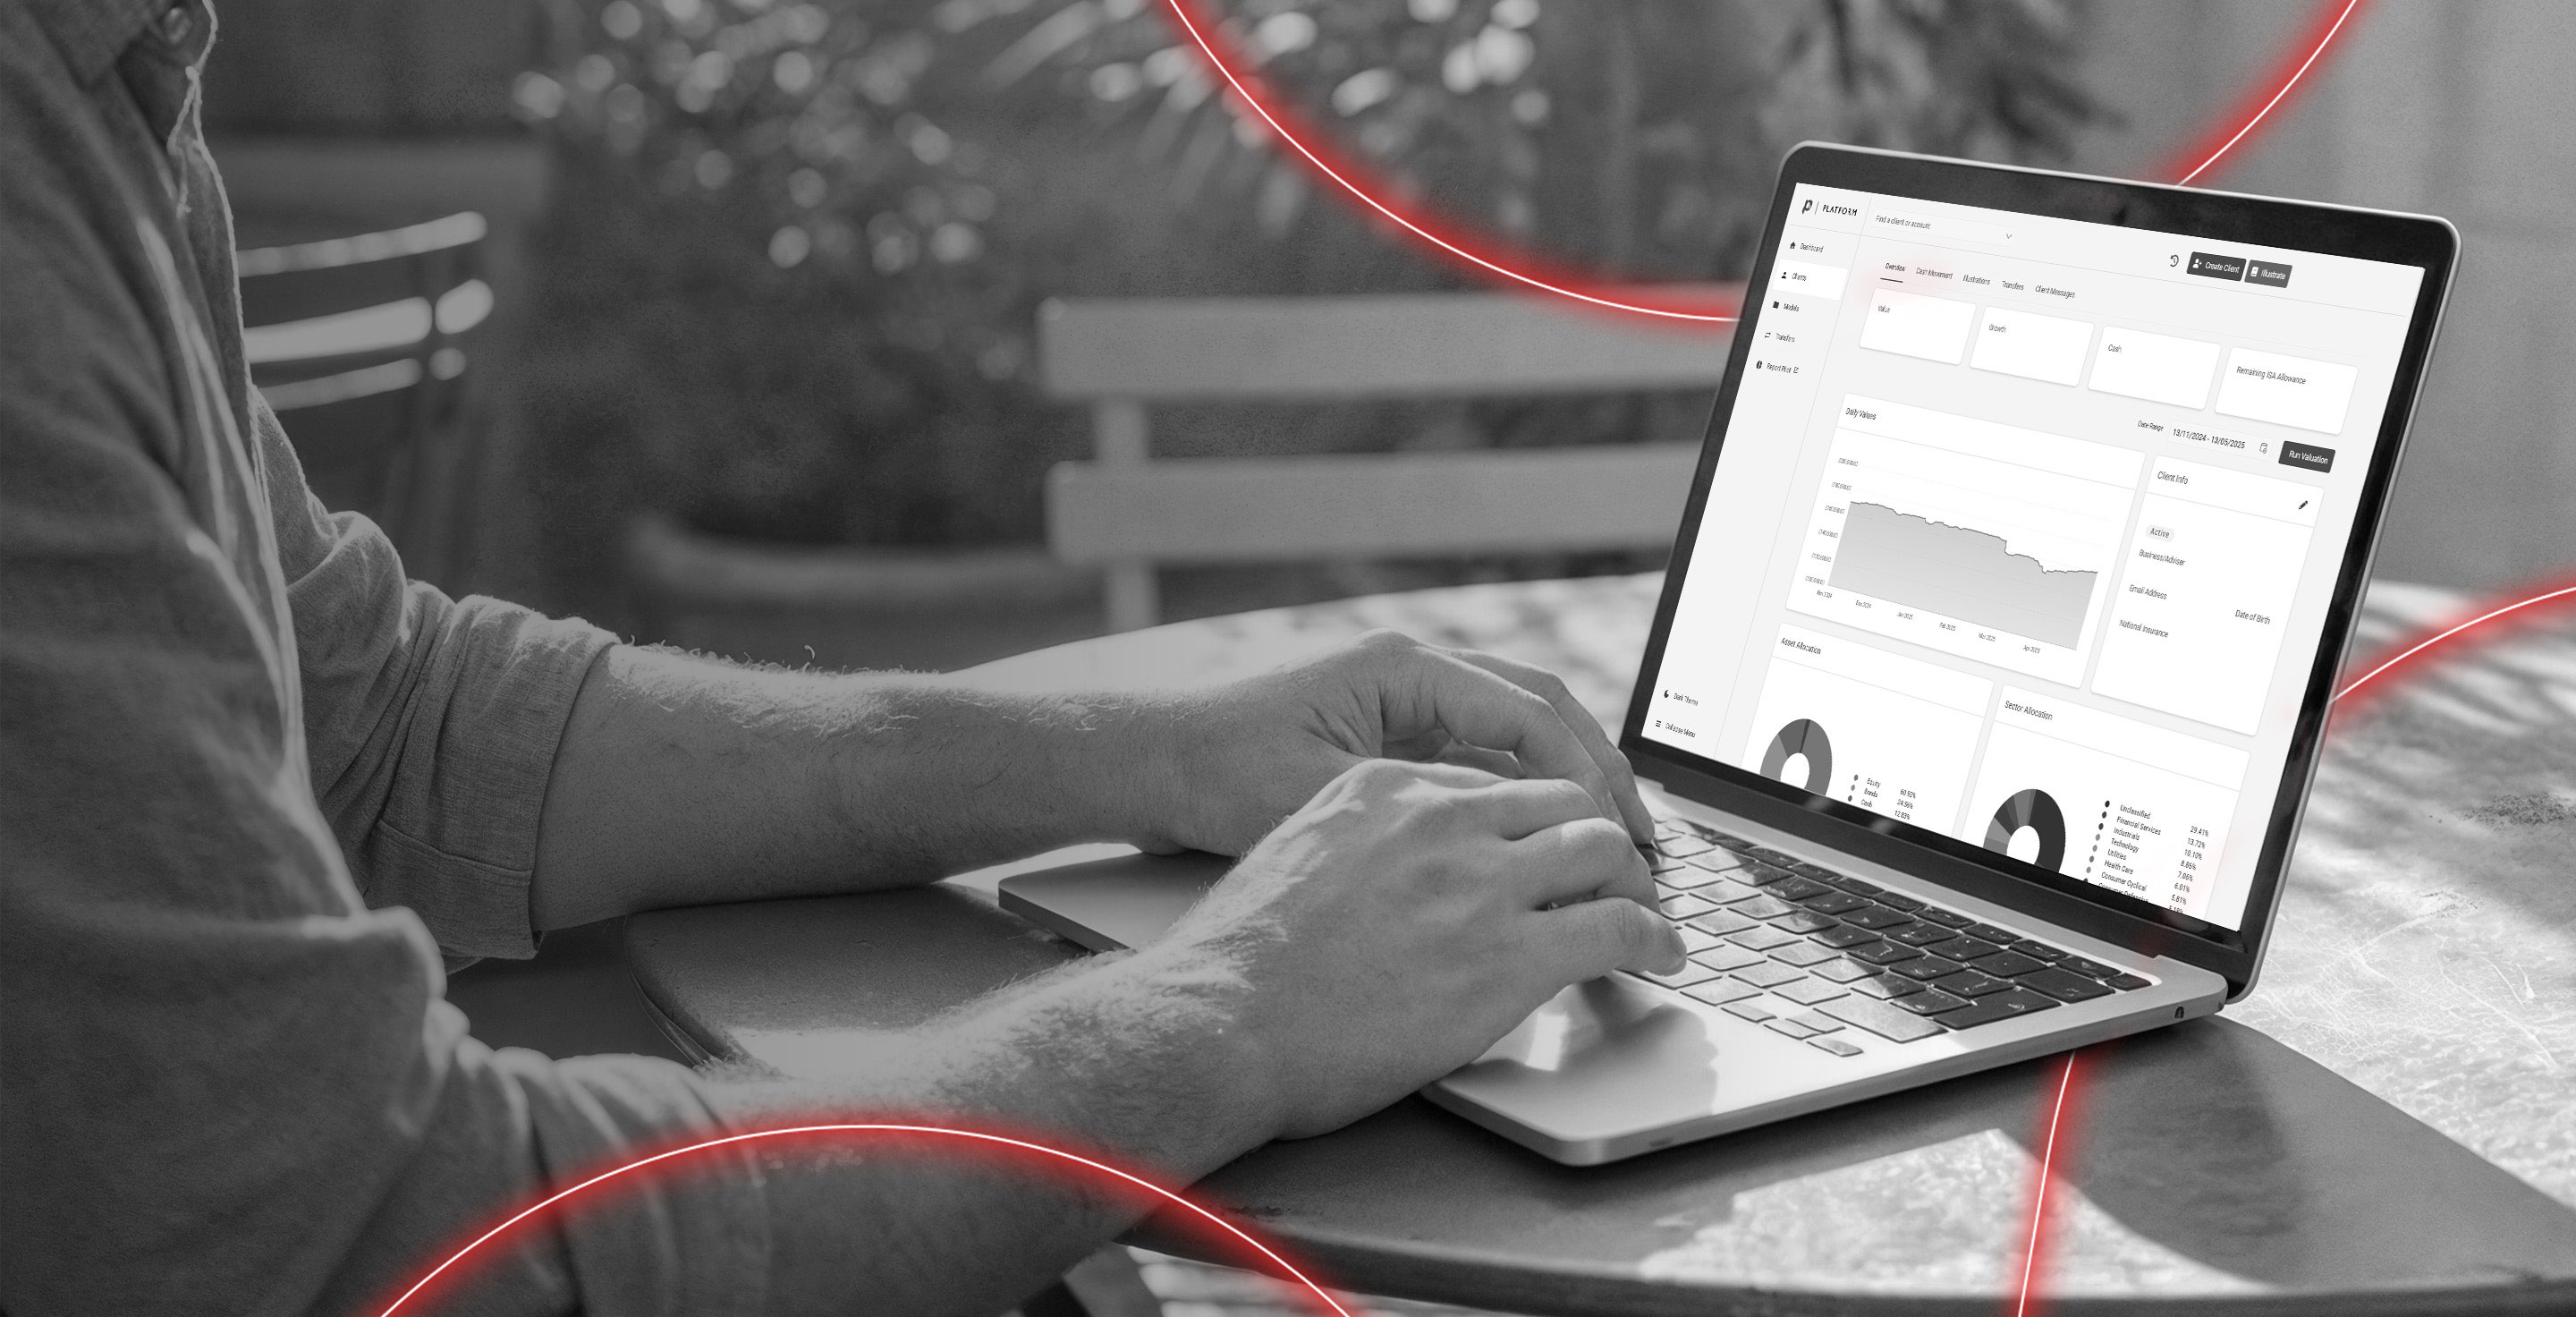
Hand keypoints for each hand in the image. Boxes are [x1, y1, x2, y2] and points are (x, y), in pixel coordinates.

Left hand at [1144, 630, 1651, 856]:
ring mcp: (1405, 699)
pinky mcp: (1394, 733)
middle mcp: (1412, 671)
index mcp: (1403, 668)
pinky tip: (1549, 842)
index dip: (1583, 775)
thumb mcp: (1321, 796)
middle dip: (1599, 771)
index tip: (1619, 834)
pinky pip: (1482, 754)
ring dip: (1569, 781)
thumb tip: (1510, 838)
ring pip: (1517, 730)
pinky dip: (1524, 791)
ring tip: (1614, 841)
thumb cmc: (1218, 774)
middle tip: (1645, 838)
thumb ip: (1418, 809)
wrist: (1151, 765)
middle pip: (1539, 709)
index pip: (1525, 712)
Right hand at [1147, 759, 1686, 1138]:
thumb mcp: (1295, 858)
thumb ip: (1358, 849)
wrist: (1221, 1019)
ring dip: (1634, 879)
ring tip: (1648, 910)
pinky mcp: (1511, 951)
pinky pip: (1616, 925)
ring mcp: (1479, 880)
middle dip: (1597, 835)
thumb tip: (1392, 881)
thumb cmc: (1237, 963)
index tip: (1547, 847)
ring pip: (1600, 847)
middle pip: (1559, 798)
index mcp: (1380, 787)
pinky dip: (1655, 936)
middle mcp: (1438, 817)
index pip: (1491, 781)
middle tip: (1617, 874)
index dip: (1533, 818)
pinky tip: (1663, 954)